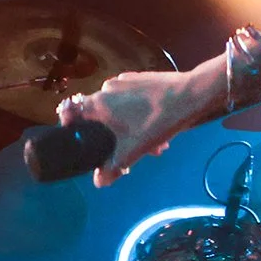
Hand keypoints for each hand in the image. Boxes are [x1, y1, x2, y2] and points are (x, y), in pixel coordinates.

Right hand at [56, 66, 210, 187]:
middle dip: (115, 136)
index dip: (69, 124)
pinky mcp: (141, 78)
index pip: (70, 110)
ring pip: (120, 109)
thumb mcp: (134, 150)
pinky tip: (159, 128)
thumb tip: (98, 182)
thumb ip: (113, 166)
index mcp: (99, 103)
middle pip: (100, 115)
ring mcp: (124, 81)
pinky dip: (140, 114)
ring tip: (156, 146)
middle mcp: (107, 88)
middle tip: (133, 152)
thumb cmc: (157, 122)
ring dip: (132, 129)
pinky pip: (132, 99)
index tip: (79, 138)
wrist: (191, 95)